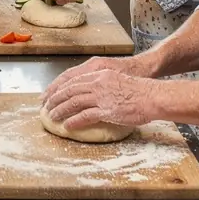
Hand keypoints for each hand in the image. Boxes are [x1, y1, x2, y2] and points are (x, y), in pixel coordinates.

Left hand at [41, 68, 158, 130]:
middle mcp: (97, 82)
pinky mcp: (107, 110)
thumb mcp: (116, 80)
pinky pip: (85, 116)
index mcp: (99, 74)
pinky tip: (67, 125)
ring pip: (73, 102)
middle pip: (69, 89)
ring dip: (60, 110)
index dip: (58, 87)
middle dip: (54, 98)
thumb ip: (101, 84)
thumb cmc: (138, 90)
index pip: (72, 79)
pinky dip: (74, 121)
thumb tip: (89, 94)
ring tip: (52, 117)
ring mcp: (101, 96)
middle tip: (45, 106)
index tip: (49, 93)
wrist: (153, 96)